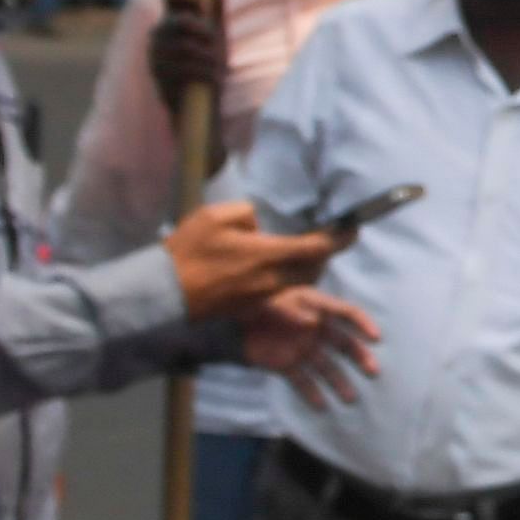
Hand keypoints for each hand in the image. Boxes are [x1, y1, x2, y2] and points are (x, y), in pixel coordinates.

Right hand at [147, 0, 223, 108]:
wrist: (200, 103)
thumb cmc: (208, 64)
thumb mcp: (217, 35)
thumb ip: (216, 9)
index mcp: (173, 20)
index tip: (201, 2)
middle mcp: (159, 33)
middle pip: (180, 21)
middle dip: (203, 32)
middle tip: (217, 45)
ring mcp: (155, 54)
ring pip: (184, 46)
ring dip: (207, 57)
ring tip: (219, 67)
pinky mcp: (157, 74)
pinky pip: (183, 68)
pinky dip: (203, 73)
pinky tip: (211, 79)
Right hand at [166, 196, 341, 321]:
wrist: (167, 292)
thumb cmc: (189, 251)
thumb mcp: (215, 216)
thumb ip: (245, 214)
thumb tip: (259, 226)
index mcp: (268, 254)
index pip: (316, 247)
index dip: (339, 239)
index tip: (352, 230)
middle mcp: (273, 278)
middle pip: (316, 269)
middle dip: (324, 255)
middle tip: (324, 241)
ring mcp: (264, 295)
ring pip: (301, 282)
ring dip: (307, 269)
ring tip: (299, 253)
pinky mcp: (254, 306)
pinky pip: (283, 292)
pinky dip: (288, 279)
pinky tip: (275, 268)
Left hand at [236, 287, 379, 402]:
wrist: (227, 322)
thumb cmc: (256, 303)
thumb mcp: (272, 300)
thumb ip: (292, 310)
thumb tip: (314, 322)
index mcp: (315, 307)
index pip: (346, 313)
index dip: (362, 324)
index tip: (376, 338)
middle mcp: (315, 329)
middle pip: (343, 343)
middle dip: (359, 357)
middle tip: (373, 371)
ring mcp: (302, 349)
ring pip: (326, 367)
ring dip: (340, 382)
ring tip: (351, 399)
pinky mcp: (287, 365)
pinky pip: (302, 381)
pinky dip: (311, 394)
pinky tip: (321, 407)